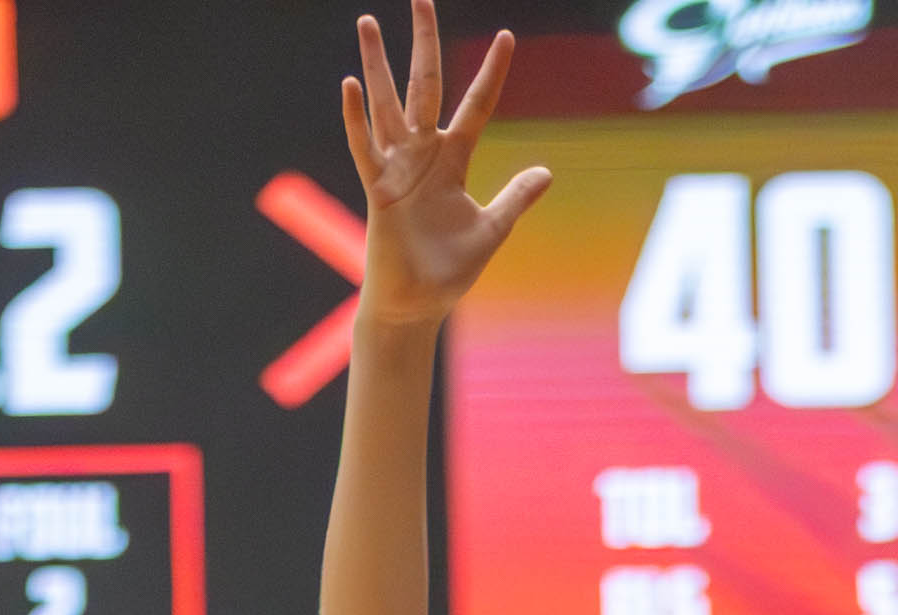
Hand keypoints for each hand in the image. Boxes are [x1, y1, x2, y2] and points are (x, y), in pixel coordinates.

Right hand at [339, 0, 547, 327]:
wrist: (418, 303)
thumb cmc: (450, 268)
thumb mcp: (492, 228)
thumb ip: (516, 198)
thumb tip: (546, 171)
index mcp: (453, 160)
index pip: (476, 106)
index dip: (493, 74)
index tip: (508, 37)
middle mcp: (423, 154)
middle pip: (426, 88)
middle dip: (424, 45)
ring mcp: (397, 167)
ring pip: (388, 105)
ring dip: (378, 64)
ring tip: (370, 22)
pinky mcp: (376, 188)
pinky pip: (364, 146)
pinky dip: (357, 118)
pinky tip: (351, 84)